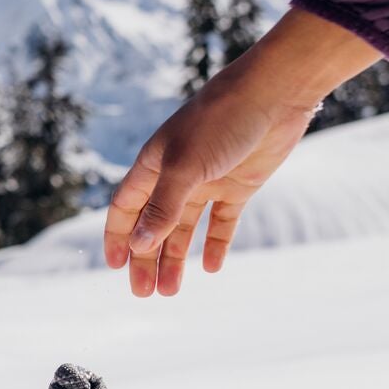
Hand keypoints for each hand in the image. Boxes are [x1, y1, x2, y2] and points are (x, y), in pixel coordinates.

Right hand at [104, 8, 379, 295]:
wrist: (273, 96)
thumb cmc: (219, 122)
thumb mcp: (185, 167)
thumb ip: (163, 207)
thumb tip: (138, 245)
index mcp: (153, 167)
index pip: (125, 210)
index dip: (118, 238)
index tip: (116, 267)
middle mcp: (176, 177)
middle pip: (153, 226)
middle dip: (146, 260)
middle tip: (144, 293)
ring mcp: (207, 182)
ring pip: (184, 230)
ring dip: (177, 259)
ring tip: (172, 291)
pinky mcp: (238, 186)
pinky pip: (221, 223)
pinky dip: (215, 244)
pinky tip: (211, 268)